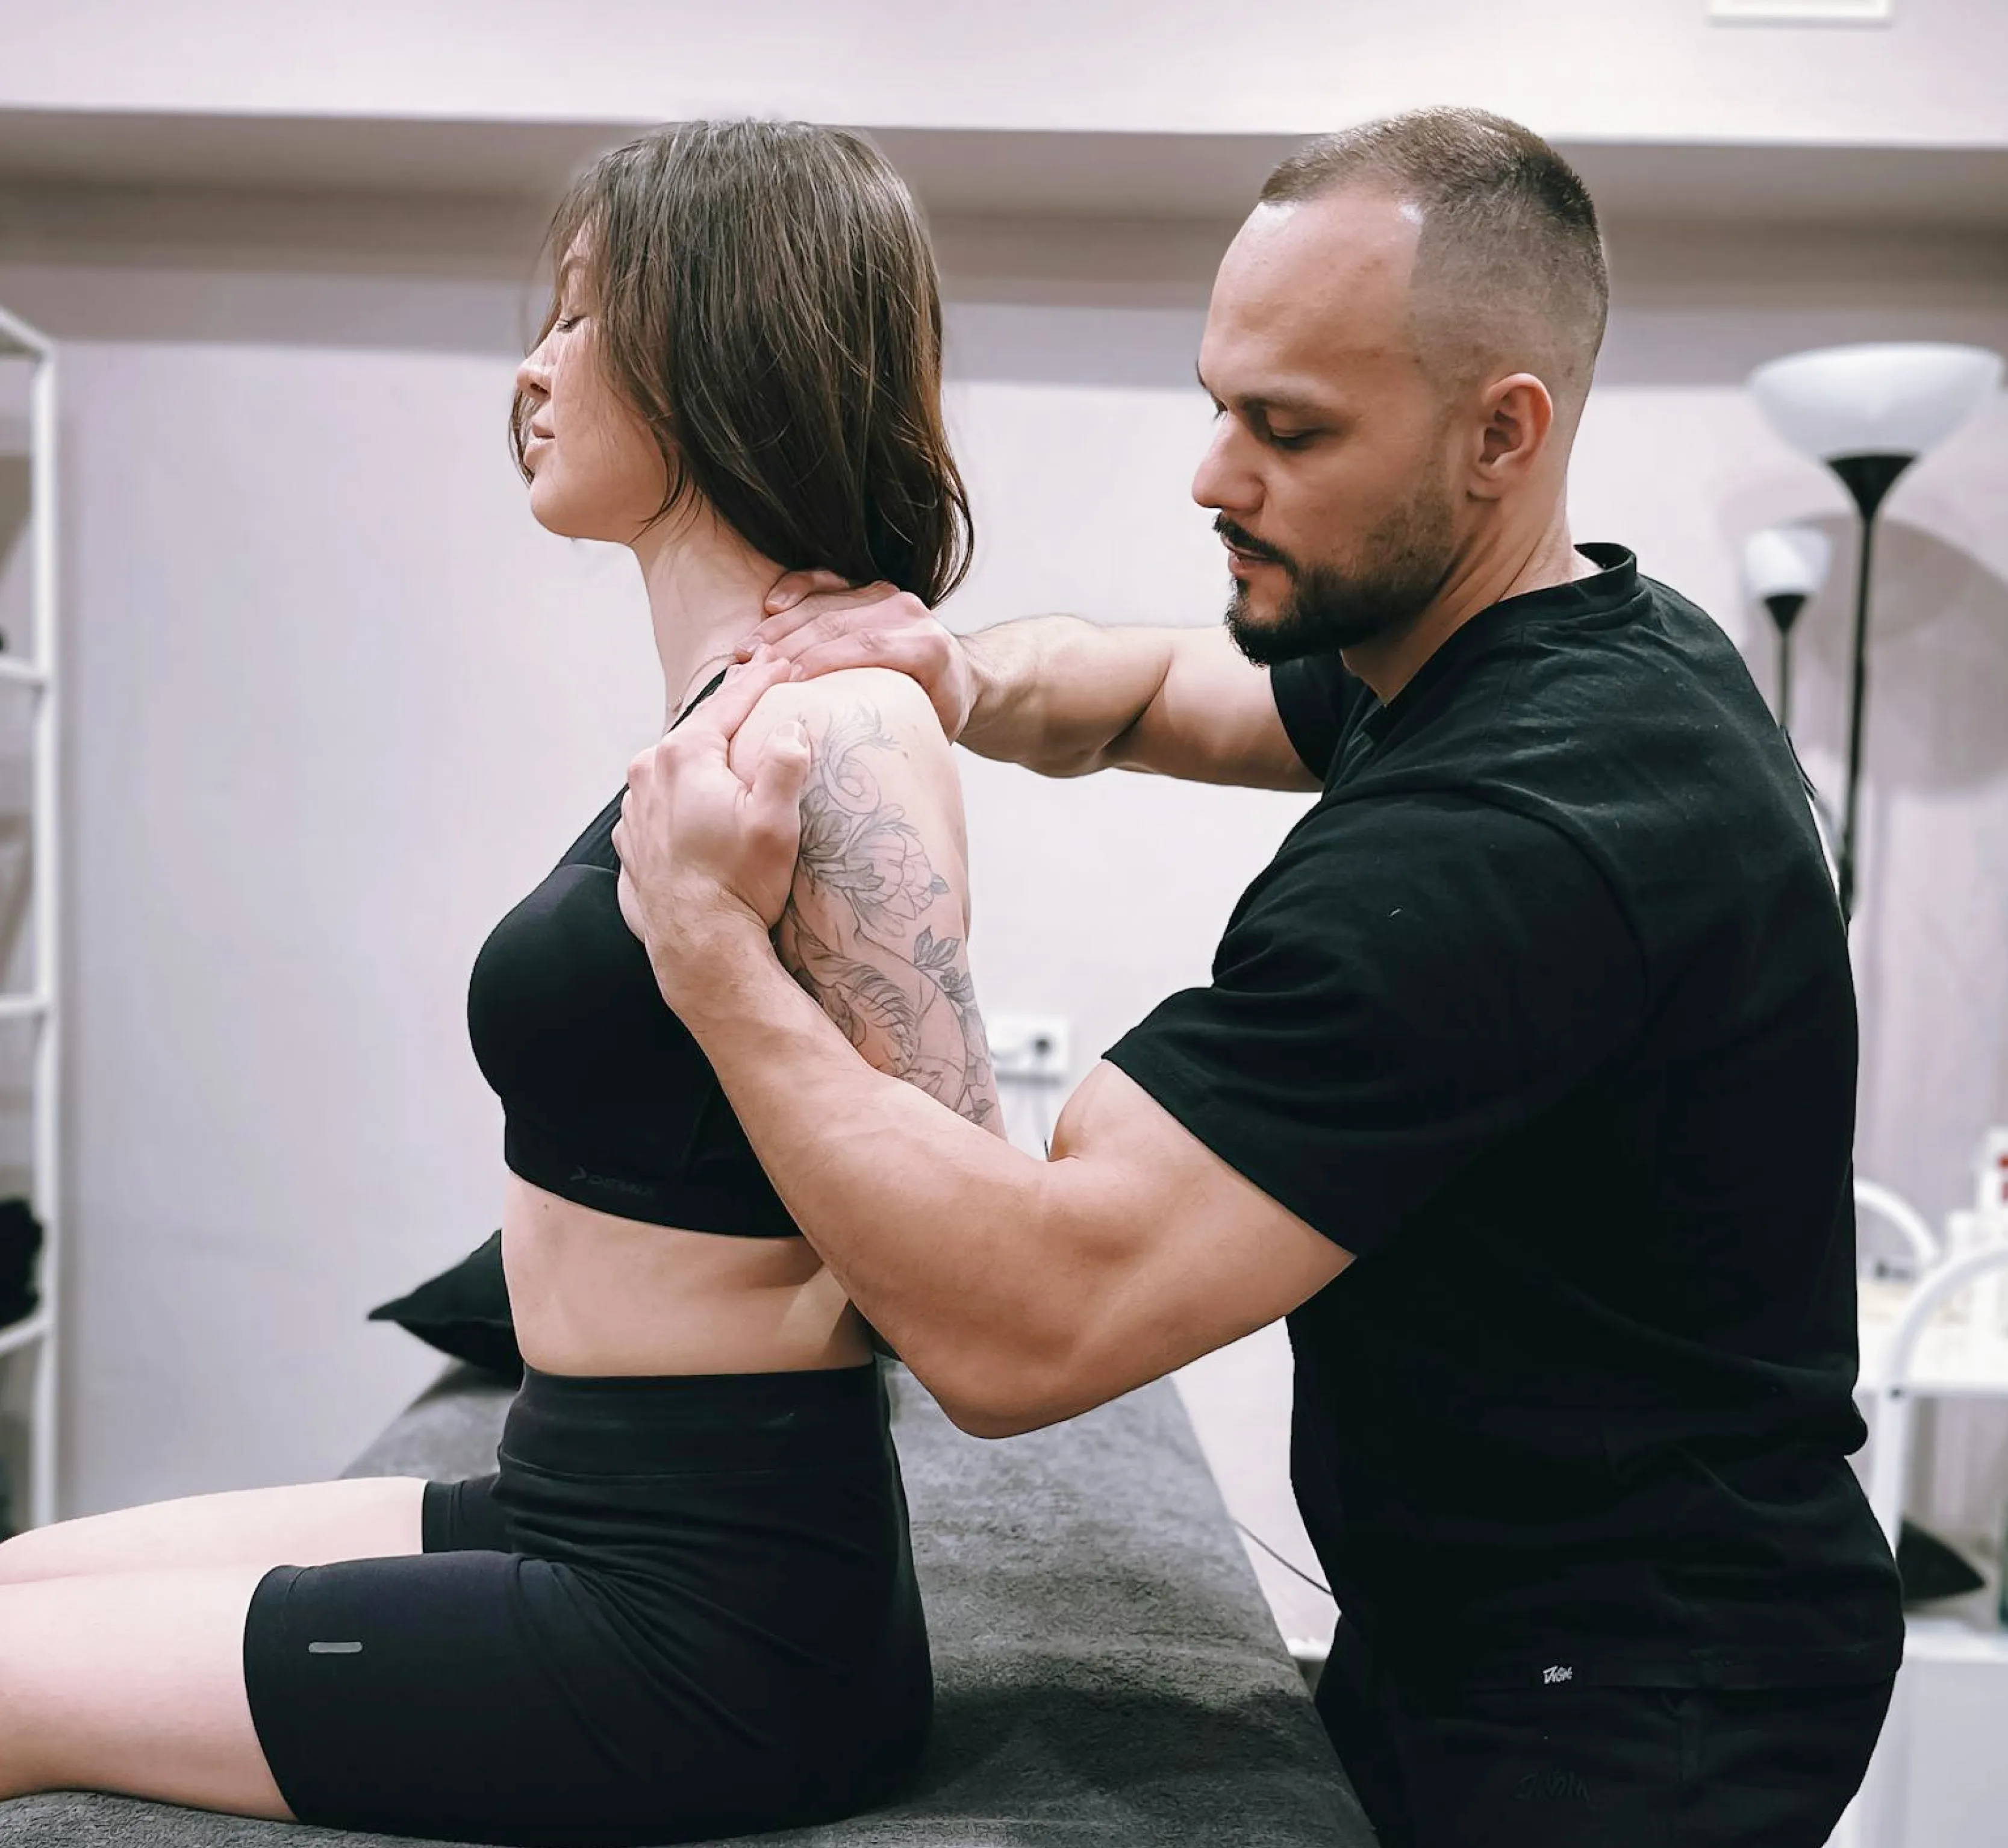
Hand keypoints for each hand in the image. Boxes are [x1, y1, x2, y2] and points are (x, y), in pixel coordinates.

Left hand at [612, 655, 809, 997]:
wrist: (699, 949)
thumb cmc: (740, 885)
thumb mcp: (776, 822)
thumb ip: (785, 765)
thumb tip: (791, 727)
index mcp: (683, 757)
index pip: (729, 705)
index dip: (761, 682)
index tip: (782, 665)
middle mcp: (648, 775)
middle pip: (697, 731)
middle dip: (730, 713)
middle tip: (758, 692)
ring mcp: (635, 810)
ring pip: (673, 767)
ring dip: (702, 755)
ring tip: (729, 746)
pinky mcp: (633, 842)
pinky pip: (659, 803)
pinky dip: (681, 794)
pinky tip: (697, 801)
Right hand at [739, 569, 974, 742]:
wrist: (959, 676)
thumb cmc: (939, 711)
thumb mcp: (929, 730)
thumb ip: (897, 734)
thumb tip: (853, 763)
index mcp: (928, 647)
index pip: (866, 646)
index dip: (821, 661)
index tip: (785, 684)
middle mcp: (909, 614)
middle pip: (837, 624)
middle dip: (788, 648)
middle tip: (750, 674)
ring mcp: (888, 596)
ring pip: (824, 604)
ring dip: (781, 628)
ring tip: (748, 653)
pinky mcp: (869, 588)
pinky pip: (826, 582)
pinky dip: (796, 590)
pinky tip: (772, 607)